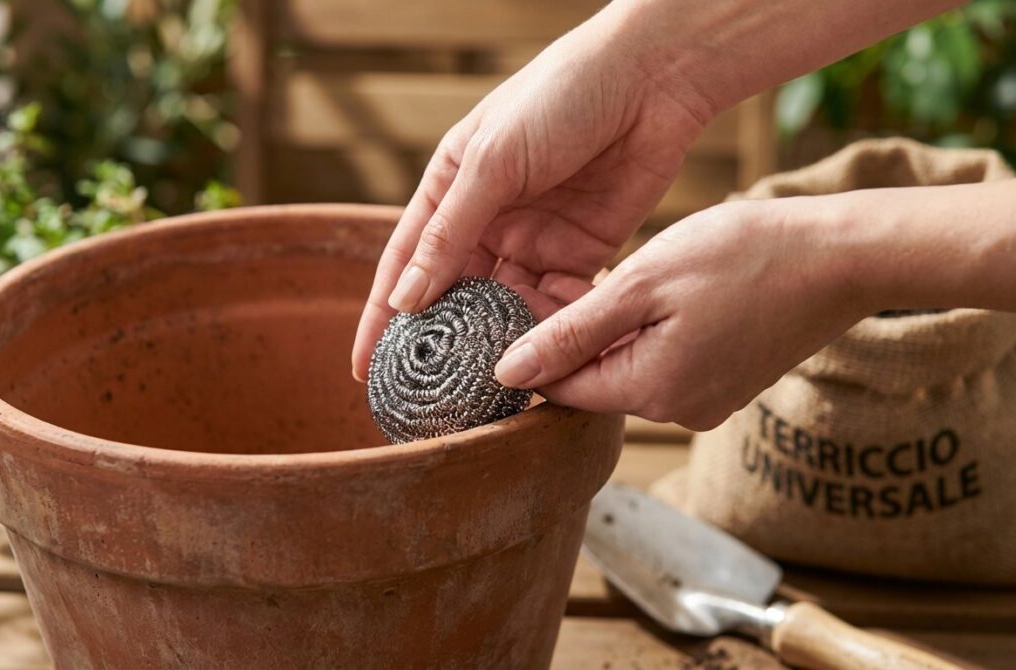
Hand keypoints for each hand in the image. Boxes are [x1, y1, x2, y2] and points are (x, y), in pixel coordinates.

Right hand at [350, 4, 712, 379]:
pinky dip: (551, 329)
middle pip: (457, 295)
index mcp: (452, 188)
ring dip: (500, 343)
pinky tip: (545, 357)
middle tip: (429, 395)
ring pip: (507, 308)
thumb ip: (450, 233)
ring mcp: (536, 240)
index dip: (382, 316)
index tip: (362, 369)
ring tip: (487, 386)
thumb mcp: (492, 161)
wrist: (652, 78)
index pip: (406, 262)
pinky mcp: (584, 253)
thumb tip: (405, 298)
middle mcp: (490, 220)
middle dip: (444, 343)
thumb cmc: (560, 96)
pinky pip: (559, 303)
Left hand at [492, 200, 868, 430]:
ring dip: (614, 332)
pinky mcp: (728, 383)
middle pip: (595, 383)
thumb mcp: (642, 284)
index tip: (514, 304)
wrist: (842, 257)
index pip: (560, 390)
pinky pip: (668, 365)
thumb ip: (572, 333)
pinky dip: (652, 334)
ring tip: (620, 277)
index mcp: (651, 392)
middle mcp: (678, 411)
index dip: (531, 350)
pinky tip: (663, 292)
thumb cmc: (743, 255)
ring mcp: (708, 401)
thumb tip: (507, 374)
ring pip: (631, 371)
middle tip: (565, 274)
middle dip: (575, 337)